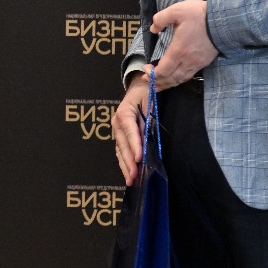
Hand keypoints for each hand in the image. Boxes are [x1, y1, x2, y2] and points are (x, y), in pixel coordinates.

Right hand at [111, 68, 151, 185]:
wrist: (139, 86)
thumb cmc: (146, 93)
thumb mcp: (150, 100)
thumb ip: (149, 116)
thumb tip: (150, 134)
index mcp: (124, 113)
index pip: (130, 131)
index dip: (135, 145)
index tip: (140, 158)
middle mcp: (117, 122)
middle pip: (122, 145)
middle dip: (129, 162)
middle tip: (135, 176)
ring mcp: (117, 130)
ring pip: (119, 151)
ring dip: (125, 166)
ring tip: (131, 180)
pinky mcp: (120, 136)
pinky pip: (120, 151)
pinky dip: (124, 163)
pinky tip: (128, 174)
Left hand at [150, 0, 218, 89]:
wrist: (225, 20)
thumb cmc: (200, 15)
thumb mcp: (177, 10)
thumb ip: (161, 18)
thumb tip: (153, 29)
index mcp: (178, 51)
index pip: (163, 71)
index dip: (152, 74)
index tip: (145, 69)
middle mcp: (187, 61)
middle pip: (170, 79)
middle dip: (157, 82)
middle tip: (147, 80)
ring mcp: (197, 63)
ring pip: (180, 80)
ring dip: (167, 84)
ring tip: (158, 85)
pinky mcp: (204, 62)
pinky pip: (189, 76)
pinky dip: (179, 80)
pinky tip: (175, 79)